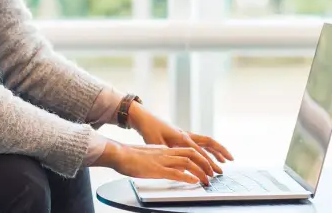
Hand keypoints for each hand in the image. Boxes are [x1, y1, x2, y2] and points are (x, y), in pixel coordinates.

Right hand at [98, 141, 217, 184]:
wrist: (119, 153)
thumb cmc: (129, 156)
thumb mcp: (148, 155)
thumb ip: (158, 159)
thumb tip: (165, 166)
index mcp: (165, 149)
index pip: (188, 150)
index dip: (200, 157)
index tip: (207, 166)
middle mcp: (166, 152)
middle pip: (192, 154)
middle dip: (205, 164)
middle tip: (212, 173)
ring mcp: (162, 160)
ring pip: (187, 163)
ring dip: (200, 172)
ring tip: (206, 180)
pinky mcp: (157, 169)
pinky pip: (176, 173)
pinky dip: (187, 177)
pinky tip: (193, 182)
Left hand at [128, 103, 233, 174]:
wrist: (145, 119)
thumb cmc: (149, 130)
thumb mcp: (156, 144)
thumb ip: (168, 154)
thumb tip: (178, 166)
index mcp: (182, 137)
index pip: (199, 152)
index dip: (207, 163)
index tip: (212, 173)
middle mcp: (187, 134)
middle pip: (209, 142)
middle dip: (220, 152)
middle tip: (230, 162)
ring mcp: (186, 134)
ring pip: (207, 141)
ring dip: (217, 150)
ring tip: (226, 160)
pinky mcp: (184, 135)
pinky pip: (201, 142)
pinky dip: (209, 148)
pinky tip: (212, 154)